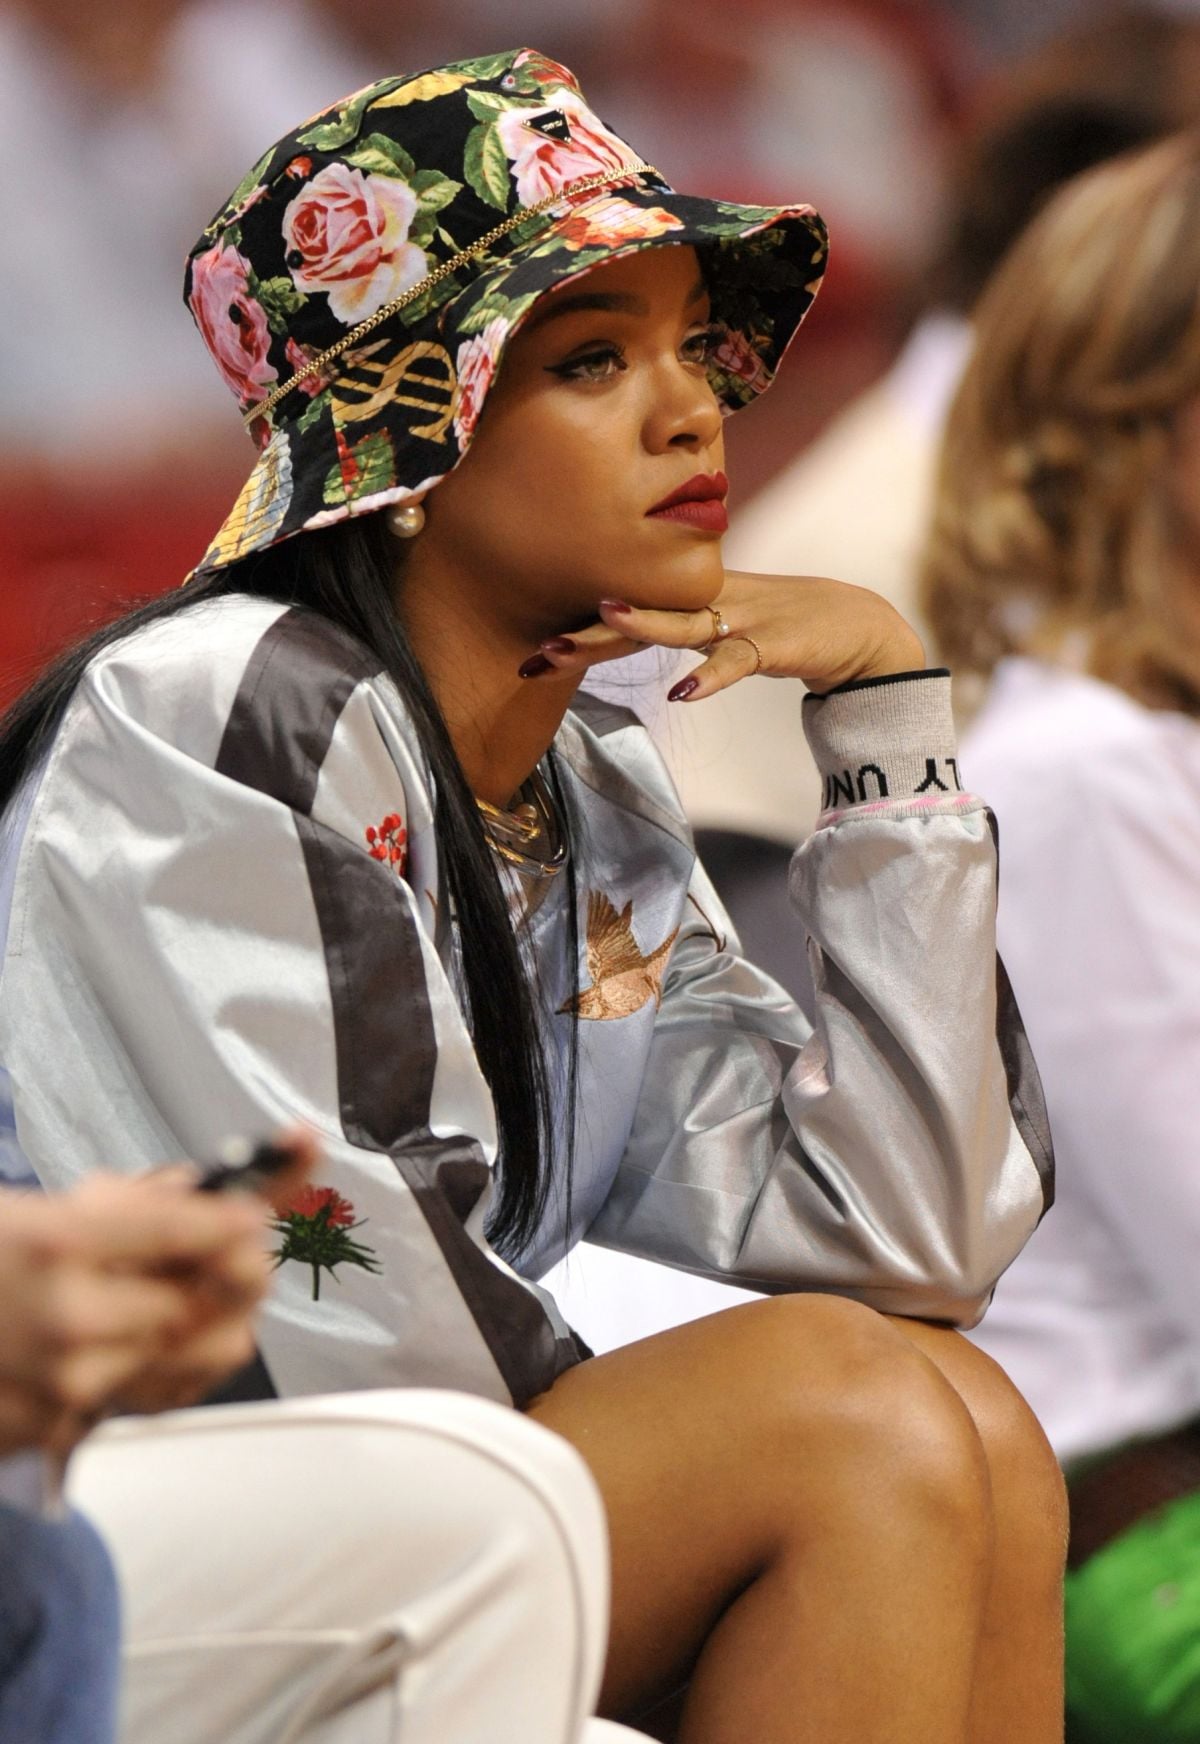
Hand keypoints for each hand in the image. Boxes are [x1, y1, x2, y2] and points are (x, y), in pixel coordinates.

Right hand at [0, 1130, 316, 1456]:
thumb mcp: (29, 1212)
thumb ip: (122, 1208)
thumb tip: (209, 1197)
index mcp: (57, 1241)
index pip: (188, 1226)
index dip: (236, 1216)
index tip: (255, 1210)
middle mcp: (66, 1316)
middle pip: (211, 1300)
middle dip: (232, 1274)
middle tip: (231, 1255)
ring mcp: (62, 1383)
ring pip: (190, 1355)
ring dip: (191, 1324)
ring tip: (150, 1298)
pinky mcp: (53, 1431)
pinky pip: (140, 1395)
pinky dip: (140, 1367)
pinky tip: (100, 1343)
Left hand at [524, 571, 924, 698]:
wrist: (861, 629)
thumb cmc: (789, 631)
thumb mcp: (724, 630)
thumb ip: (683, 629)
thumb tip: (629, 632)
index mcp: (694, 601)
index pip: (628, 608)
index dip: (580, 628)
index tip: (531, 651)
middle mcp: (710, 604)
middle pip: (641, 613)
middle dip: (588, 631)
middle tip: (539, 649)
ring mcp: (743, 620)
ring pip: (684, 624)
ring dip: (643, 624)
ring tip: (602, 619)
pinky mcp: (776, 643)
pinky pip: (738, 661)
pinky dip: (712, 677)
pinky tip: (684, 693)